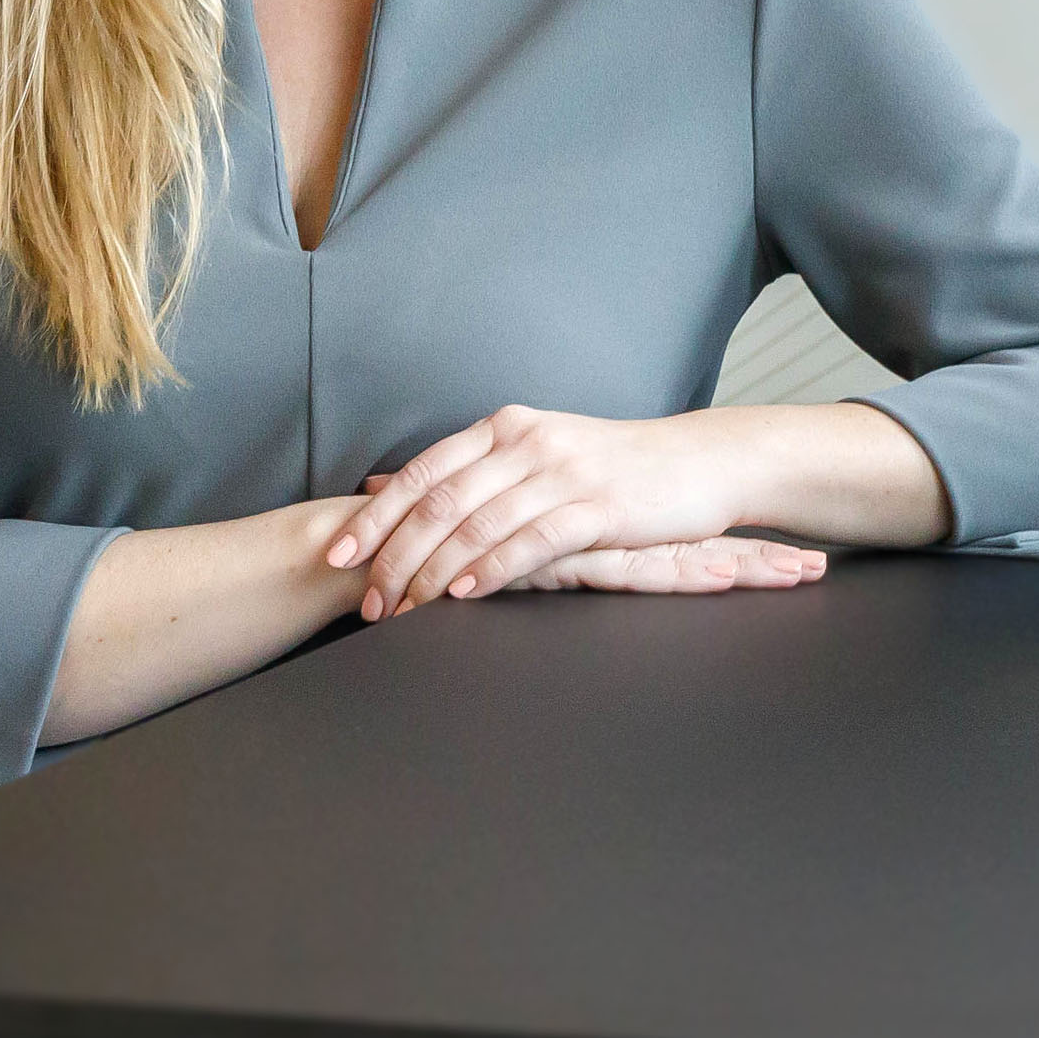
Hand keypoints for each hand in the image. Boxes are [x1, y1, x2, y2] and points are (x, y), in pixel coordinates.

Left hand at [326, 405, 828, 617]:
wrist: (702, 462)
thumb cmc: (616, 468)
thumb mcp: (536, 454)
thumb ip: (467, 471)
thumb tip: (385, 489)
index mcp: (505, 426)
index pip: (423, 472)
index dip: (375, 517)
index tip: (336, 555)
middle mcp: (526, 441)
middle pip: (439, 502)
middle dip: (394, 556)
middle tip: (368, 601)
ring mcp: (561, 471)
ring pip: (476, 525)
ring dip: (433, 574)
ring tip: (405, 611)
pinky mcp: (596, 505)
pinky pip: (529, 540)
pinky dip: (490, 570)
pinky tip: (464, 595)